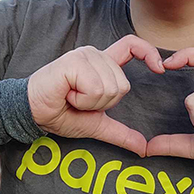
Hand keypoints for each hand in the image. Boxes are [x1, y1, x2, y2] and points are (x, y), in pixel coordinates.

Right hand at [27, 35, 163, 156]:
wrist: (33, 113)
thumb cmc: (61, 114)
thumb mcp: (97, 125)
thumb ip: (121, 133)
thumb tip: (144, 148)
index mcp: (102, 65)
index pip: (131, 46)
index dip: (149, 52)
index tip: (161, 68)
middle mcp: (95, 55)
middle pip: (123, 85)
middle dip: (102, 104)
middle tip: (79, 100)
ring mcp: (85, 56)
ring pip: (110, 88)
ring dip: (90, 102)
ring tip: (71, 97)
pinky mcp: (74, 62)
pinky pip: (95, 88)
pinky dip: (81, 99)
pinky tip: (66, 94)